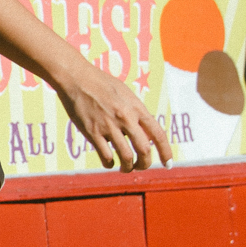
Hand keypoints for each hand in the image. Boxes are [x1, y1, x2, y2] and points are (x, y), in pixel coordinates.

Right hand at [53, 57, 172, 171]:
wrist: (77, 78)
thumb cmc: (102, 84)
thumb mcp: (126, 94)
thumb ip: (136, 112)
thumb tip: (145, 132)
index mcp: (137, 108)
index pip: (158, 134)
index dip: (166, 152)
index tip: (168, 164)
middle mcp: (126, 118)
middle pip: (144, 149)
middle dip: (145, 164)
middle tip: (141, 166)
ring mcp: (109, 126)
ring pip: (126, 157)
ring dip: (128, 167)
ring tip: (125, 168)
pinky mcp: (92, 132)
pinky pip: (106, 156)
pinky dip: (110, 164)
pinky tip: (109, 162)